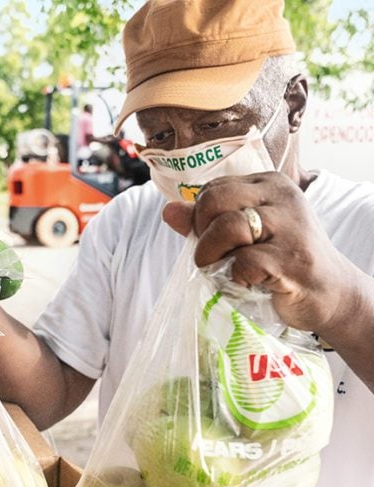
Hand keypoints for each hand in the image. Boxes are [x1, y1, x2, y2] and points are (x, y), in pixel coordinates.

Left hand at [161, 171, 350, 333]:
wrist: (327, 293)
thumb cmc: (279, 262)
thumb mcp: (243, 237)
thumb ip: (205, 223)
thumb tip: (168, 210)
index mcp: (267, 184)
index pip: (212, 189)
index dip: (200, 219)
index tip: (212, 241)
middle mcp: (280, 196)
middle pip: (214, 201)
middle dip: (201, 234)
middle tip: (212, 258)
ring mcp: (290, 225)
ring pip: (227, 227)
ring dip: (213, 257)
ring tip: (225, 271)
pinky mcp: (292, 257)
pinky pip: (244, 262)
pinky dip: (237, 278)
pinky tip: (251, 282)